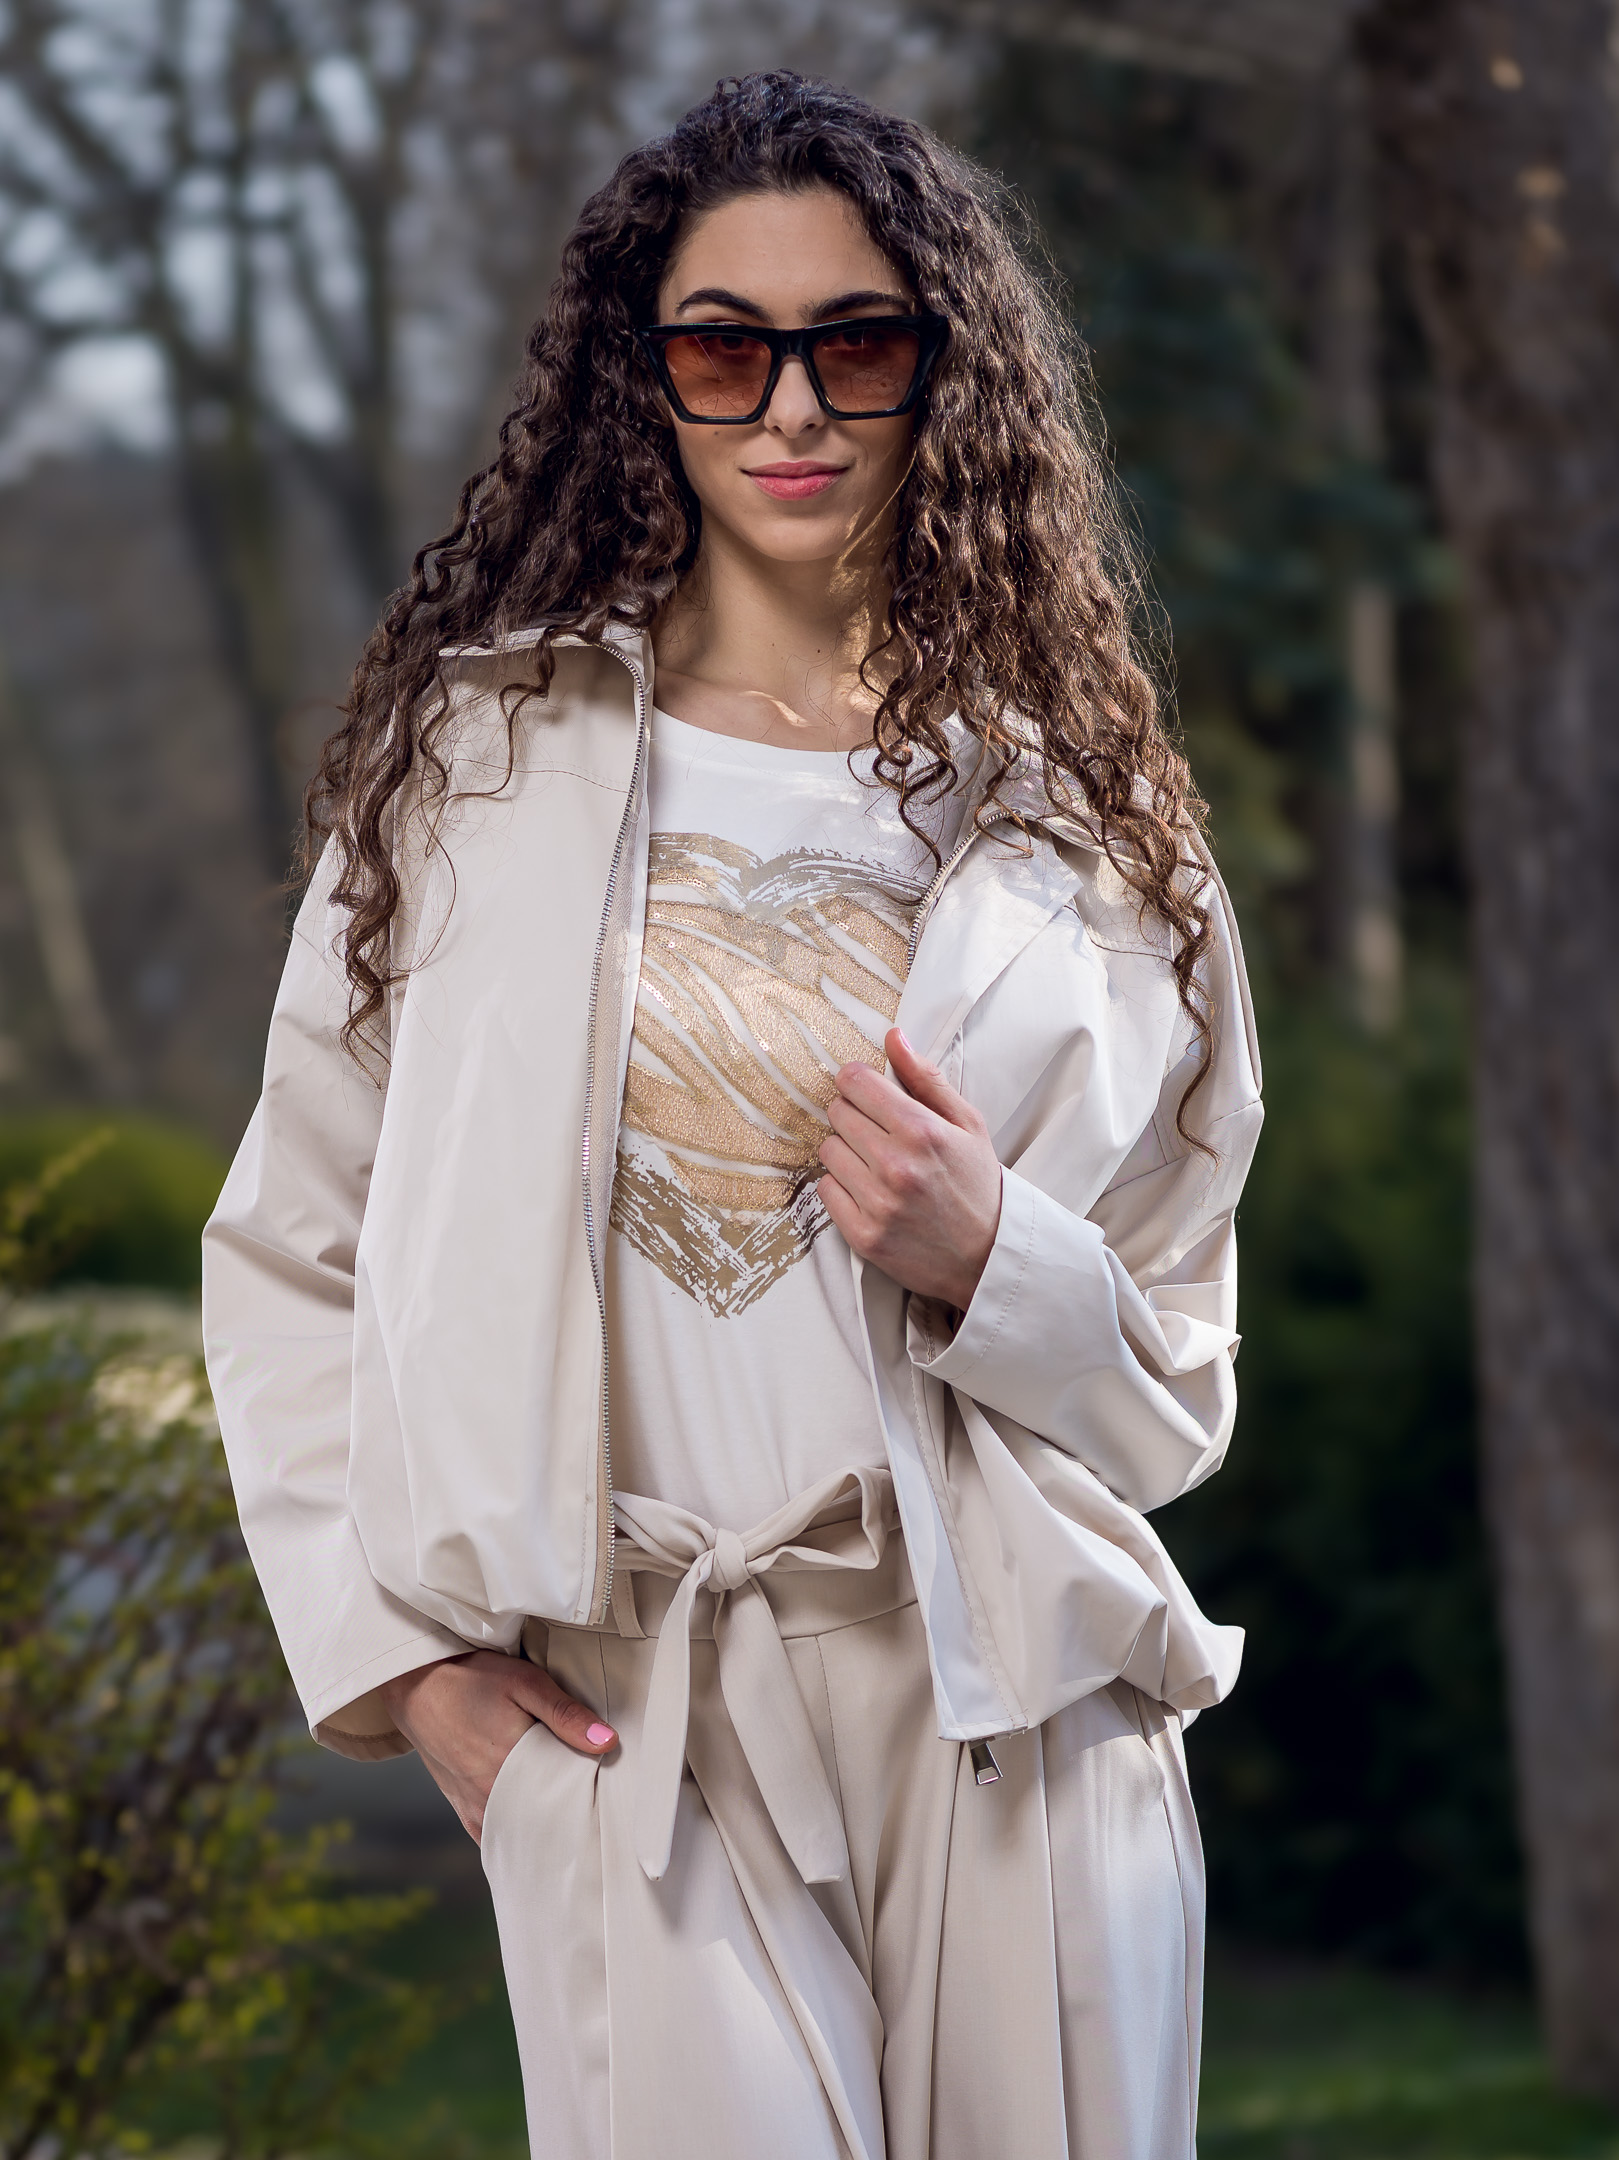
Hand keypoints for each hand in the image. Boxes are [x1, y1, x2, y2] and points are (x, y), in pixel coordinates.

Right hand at [379, 1650, 615, 1845]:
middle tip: (592, 1805)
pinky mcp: (461, 1808)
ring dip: (542, 1825)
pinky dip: (514, 1833)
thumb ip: (565, 1714)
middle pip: (543, 1821)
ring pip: (519, 1831)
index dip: (588, 1798)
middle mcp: (491, 1798)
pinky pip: (493, 1835)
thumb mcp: (525, 1683)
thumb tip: (607, 1742)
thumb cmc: (471, 1678)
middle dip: (568, 1815)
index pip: (565, 1801)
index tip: (606, 1794)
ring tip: (567, 1815)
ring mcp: (473, 1808)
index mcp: (511, 1770)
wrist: (416, 1683)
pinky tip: (532, 1827)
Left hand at [817, 1028, 1001, 1311]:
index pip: (855, 1083)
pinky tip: (868, 1190)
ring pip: (827, 1150)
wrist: (988, 1257)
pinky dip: (841, 1186)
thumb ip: (927, 1079)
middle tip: (877, 1131)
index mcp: (922, 1131)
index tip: (866, 1091)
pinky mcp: (862, 1235)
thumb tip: (893, 1036)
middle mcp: (896, 1166)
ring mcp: (877, 1204)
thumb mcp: (968, 1124)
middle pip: (837, 1114)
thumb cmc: (978, 1185)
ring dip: (846, 1151)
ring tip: (875, 1163)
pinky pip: (825, 1190)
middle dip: (853, 1115)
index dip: (857, 1082)